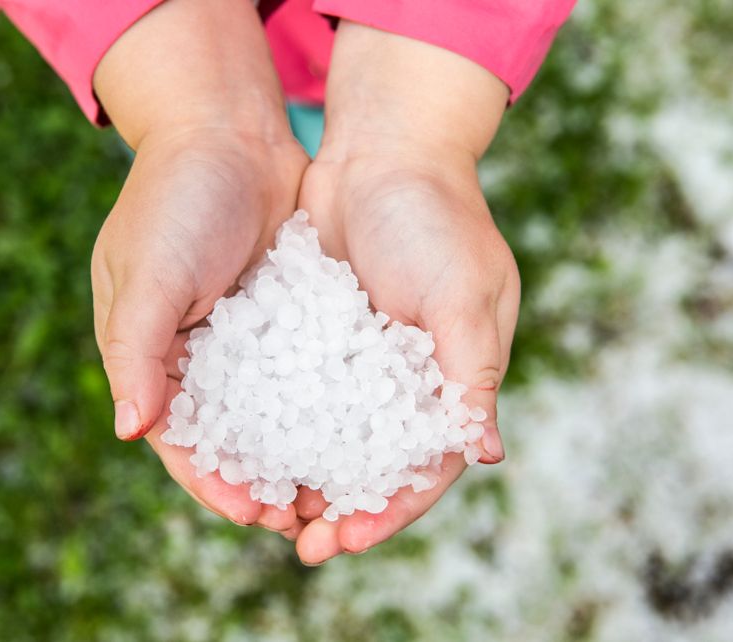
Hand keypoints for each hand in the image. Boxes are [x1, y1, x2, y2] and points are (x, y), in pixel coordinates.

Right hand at [91, 0, 308, 534]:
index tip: (254, 513)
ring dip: (299, 454)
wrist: (228, 130)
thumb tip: (129, 431)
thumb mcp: (147, 275)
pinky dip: (324, 406)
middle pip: (231, 440)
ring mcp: (244, 340)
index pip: (182, 440)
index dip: (214, 482)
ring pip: (273, 417)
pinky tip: (357, 430)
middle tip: (307, 518)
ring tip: (338, 488)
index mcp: (150, 356)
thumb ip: (135, 351)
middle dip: (264, 482)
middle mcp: (197, 358)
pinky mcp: (284, 317)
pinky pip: (305, 374)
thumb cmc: (174, 199)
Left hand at [289, 22, 519, 562]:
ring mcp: (362, 359)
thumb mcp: (462, 293)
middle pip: (375, 462)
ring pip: (334, 436)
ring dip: (306, 474)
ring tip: (266, 508)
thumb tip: (485, 453)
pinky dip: (281, 425)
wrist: (382, 150)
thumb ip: (472, 372)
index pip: (427, 464)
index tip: (350, 537)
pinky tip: (247, 450)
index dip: (393, 507)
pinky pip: (300, 392)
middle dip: (343, 506)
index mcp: (453, 378)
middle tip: (300, 542)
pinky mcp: (321, 333)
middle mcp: (408, 378)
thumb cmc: (435, 217)